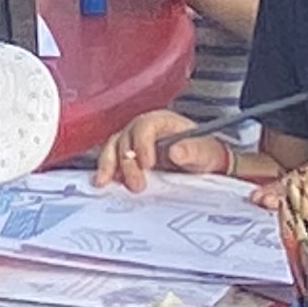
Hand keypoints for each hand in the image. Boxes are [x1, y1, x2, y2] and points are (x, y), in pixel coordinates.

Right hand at [94, 108, 226, 190]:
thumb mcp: (205, 152)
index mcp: (162, 121)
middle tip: (136, 184)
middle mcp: (143, 129)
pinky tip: (102, 183)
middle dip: (127, 163)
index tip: (148, 165)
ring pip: (113, 147)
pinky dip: (106, 171)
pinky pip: (111, 160)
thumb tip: (176, 151)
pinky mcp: (128, 158)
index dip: (142, 144)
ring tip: (104, 182)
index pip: (145, 126)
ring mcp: (133, 143)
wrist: (202, 166)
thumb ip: (192, 150)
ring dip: (108, 165)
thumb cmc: (204, 154)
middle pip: (126, 138)